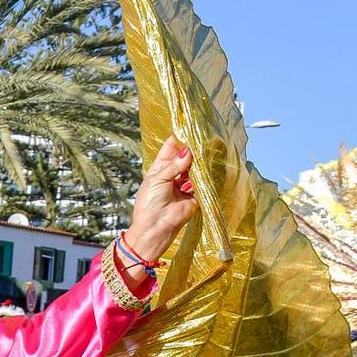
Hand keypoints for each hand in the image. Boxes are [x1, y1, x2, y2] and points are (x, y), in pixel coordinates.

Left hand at [121, 138, 198, 267]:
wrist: (156, 228)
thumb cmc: (150, 203)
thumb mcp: (158, 179)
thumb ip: (174, 165)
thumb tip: (188, 150)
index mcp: (160, 168)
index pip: (171, 148)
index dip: (179, 139)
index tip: (188, 128)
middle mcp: (174, 174)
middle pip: (186, 156)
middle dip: (192, 149)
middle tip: (201, 139)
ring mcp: (185, 183)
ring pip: (195, 167)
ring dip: (199, 162)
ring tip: (204, 153)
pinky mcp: (195, 194)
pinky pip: (202, 181)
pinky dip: (204, 176)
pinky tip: (207, 168)